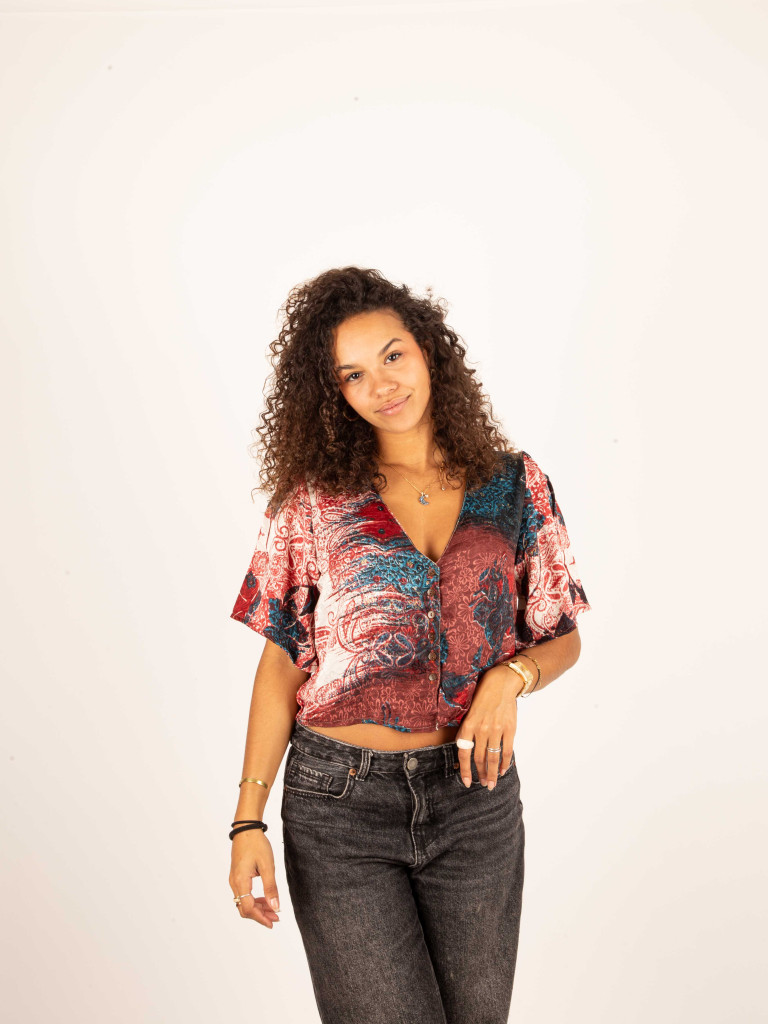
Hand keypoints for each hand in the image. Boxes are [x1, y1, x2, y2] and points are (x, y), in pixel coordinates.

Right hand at [229, 828, 281, 927]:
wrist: (246, 829)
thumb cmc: (257, 844)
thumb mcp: (268, 866)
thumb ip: (271, 888)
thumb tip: (275, 907)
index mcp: (241, 881)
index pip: (248, 908)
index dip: (260, 918)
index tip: (272, 923)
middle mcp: (234, 883)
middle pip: (244, 908)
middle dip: (260, 915)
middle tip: (275, 917)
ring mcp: (234, 880)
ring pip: (244, 902)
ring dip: (258, 908)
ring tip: (273, 909)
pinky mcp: (237, 876)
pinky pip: (243, 895)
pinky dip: (254, 900)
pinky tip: (265, 898)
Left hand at [455, 665, 519, 789]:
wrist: (501, 683)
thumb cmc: (482, 696)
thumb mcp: (469, 711)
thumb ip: (467, 729)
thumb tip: (465, 748)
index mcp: (468, 724)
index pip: (464, 752)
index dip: (464, 769)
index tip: (466, 781)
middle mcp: (481, 728)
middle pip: (479, 758)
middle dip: (480, 774)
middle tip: (482, 785)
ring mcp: (496, 729)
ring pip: (493, 757)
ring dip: (492, 773)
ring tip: (491, 784)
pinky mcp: (509, 729)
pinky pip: (506, 750)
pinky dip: (504, 763)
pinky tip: (502, 770)